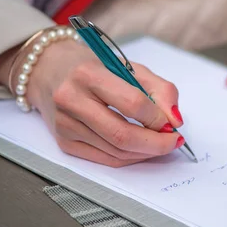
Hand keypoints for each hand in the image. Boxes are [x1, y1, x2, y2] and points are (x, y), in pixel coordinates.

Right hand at [0, 40, 184, 166]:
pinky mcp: (64, 143)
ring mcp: (65, 125)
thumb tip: (175, 120)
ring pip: (116, 152)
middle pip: (122, 135)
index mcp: (89, 74)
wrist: (50, 71)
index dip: (158, 118)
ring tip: (160, 143)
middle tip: (174, 142)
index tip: (172, 123)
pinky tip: (141, 149)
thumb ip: (160, 90)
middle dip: (156, 143)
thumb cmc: (95, 68)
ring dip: (145, 153)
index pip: (132, 104)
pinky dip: (130, 158)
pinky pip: (106, 159)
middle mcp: (71, 100)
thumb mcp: (130, 67)